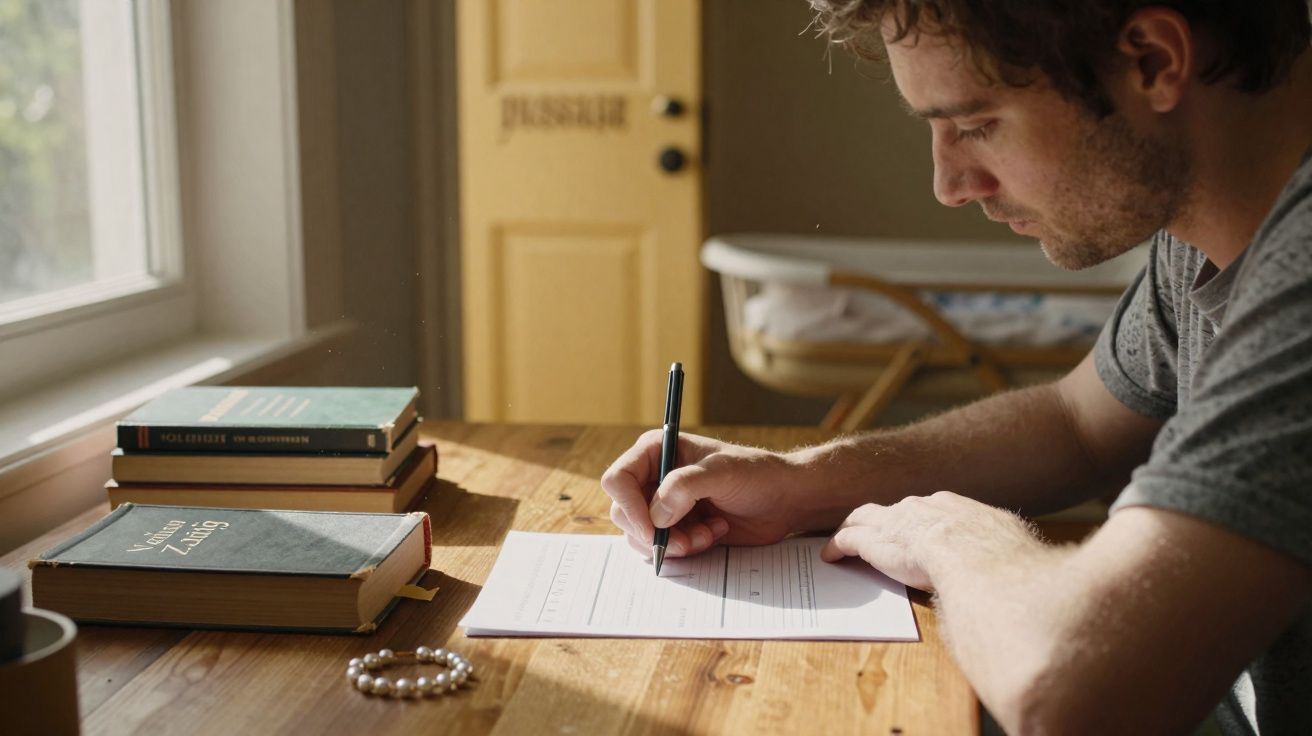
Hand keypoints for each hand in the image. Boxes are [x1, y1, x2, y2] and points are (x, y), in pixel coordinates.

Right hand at [601, 430, 814, 559]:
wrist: (783, 499)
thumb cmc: (756, 475)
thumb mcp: (722, 472)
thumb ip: (685, 486)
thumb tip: (655, 513)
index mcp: (657, 451)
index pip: (619, 479)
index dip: (630, 507)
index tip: (653, 530)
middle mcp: (654, 477)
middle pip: (623, 512)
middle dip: (655, 532)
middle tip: (688, 538)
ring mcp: (664, 504)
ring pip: (640, 535)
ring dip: (673, 543)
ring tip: (707, 534)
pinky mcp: (676, 527)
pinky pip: (661, 547)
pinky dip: (684, 549)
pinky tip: (712, 534)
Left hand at [820, 491, 1041, 591]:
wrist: (977, 558)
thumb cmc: (1005, 561)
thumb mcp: (1013, 548)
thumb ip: (1009, 553)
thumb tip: (1026, 568)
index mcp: (960, 509)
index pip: (936, 511)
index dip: (925, 521)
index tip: (921, 530)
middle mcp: (926, 507)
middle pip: (899, 509)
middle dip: (888, 519)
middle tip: (878, 529)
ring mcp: (898, 521)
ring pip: (868, 517)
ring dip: (856, 527)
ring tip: (844, 537)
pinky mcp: (875, 542)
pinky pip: (848, 539)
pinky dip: (838, 546)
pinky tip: (829, 555)